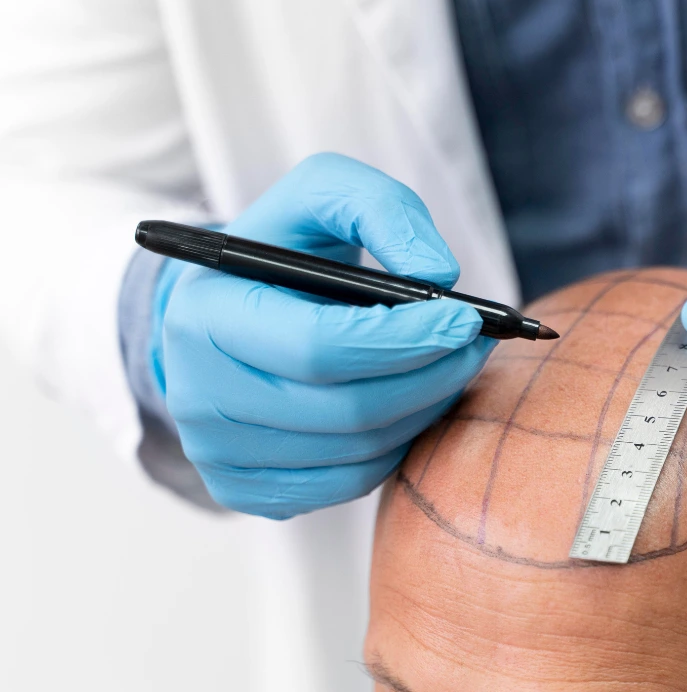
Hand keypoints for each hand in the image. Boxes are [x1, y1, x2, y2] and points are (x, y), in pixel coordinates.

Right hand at [155, 153, 492, 517]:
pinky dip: (394, 447)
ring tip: (450, 368)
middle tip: (475, 346)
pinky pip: (346, 484)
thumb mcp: (323, 196)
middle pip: (347, 410)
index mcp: (205, 315)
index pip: (319, 347)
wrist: (229, 306)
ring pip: (356, 452)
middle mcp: (198, 393)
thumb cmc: (285, 249)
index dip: (404, 340)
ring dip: (422, 411)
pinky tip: (409, 405)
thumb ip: (382, 210)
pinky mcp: (242, 488)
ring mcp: (215, 451)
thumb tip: (437, 274)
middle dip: (431, 377)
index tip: (464, 321)